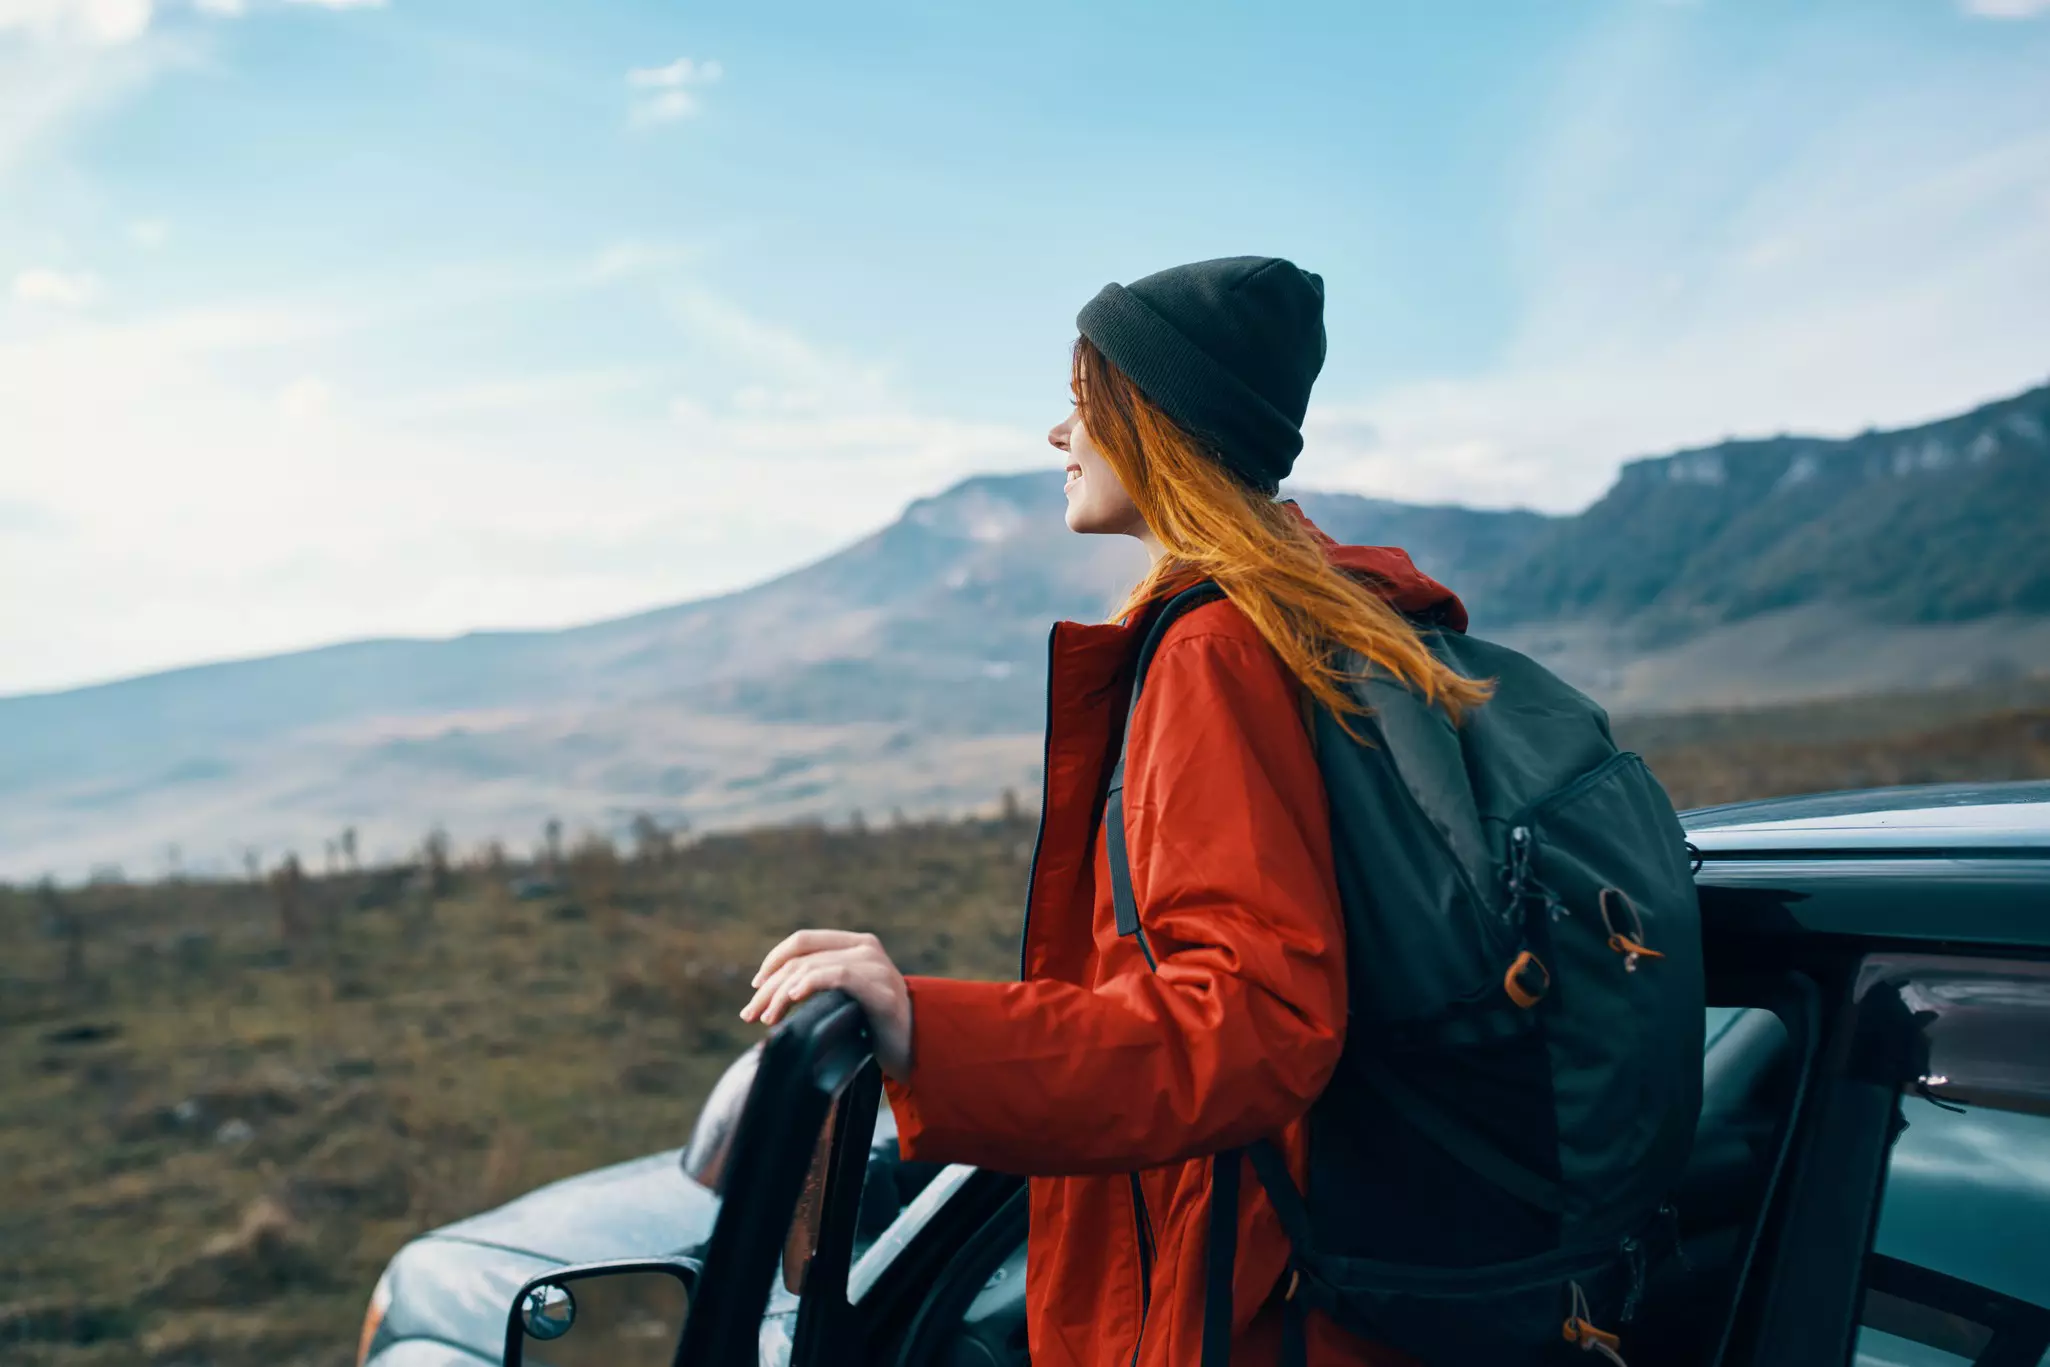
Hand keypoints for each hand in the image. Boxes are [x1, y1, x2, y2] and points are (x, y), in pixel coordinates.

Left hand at [740, 930, 913, 1078]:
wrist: (915, 1048)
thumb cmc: (874, 1025)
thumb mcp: (844, 996)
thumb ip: (820, 982)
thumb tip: (768, 992)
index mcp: (855, 944)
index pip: (802, 941)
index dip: (772, 961)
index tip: (755, 988)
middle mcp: (865, 948)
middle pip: (801, 958)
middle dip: (769, 986)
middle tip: (750, 1014)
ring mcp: (875, 966)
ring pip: (812, 968)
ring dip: (781, 994)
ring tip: (767, 1018)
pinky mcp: (880, 989)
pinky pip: (838, 976)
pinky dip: (810, 984)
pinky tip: (794, 998)